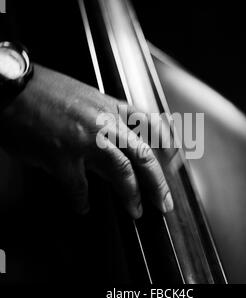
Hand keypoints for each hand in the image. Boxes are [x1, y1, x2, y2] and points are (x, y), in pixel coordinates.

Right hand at [0, 64, 173, 217]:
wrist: (12, 86)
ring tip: (135, 211)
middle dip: (157, 182)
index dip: (167, 144)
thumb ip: (105, 118)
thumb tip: (115, 143)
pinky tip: (82, 206)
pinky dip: (82, 200)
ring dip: (131, 195)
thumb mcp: (86, 97)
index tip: (176, 161)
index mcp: (110, 106)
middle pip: (143, 155)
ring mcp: (85, 139)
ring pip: (121, 171)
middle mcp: (104, 122)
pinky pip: (79, 186)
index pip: (151, 124)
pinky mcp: (61, 155)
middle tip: (163, 202)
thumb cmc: (46, 92)